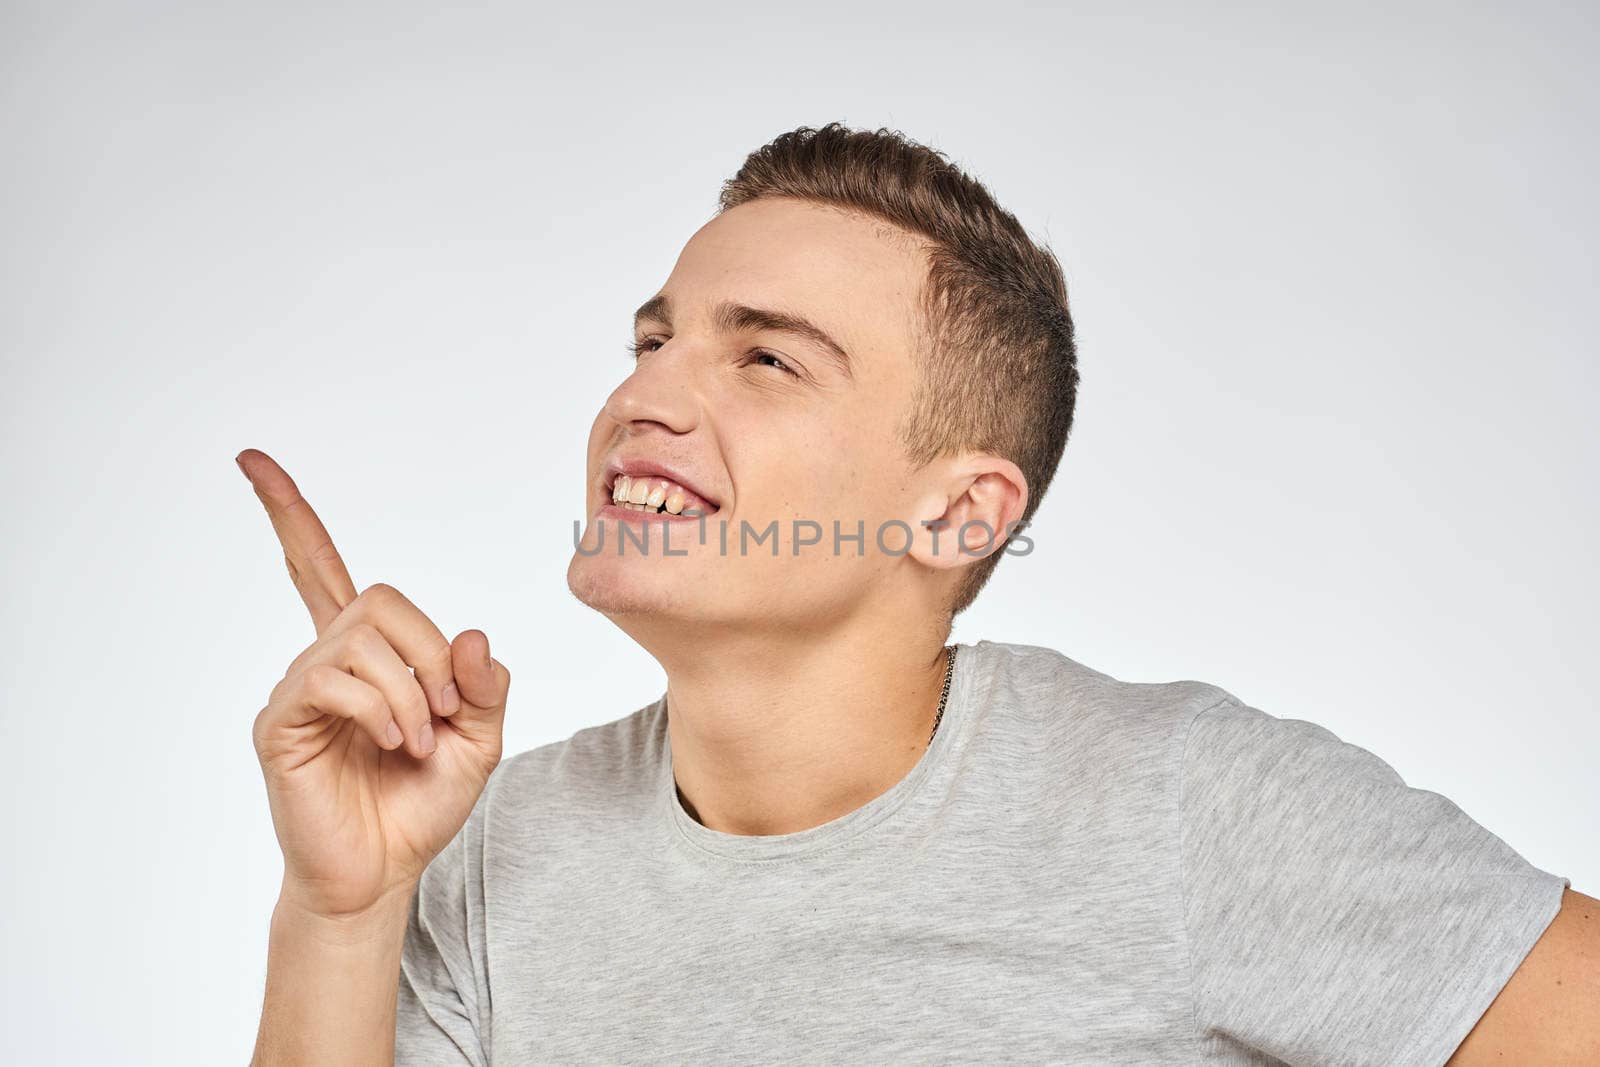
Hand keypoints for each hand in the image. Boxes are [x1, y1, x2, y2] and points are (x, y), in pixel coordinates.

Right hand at [237, 448, 509, 917]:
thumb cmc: (420, 802)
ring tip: (418, 741)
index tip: (250, 459)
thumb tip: (469, 634)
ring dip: (412, 690)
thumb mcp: (481, 738)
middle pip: (376, 598)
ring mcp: (297, 688)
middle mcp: (324, 659)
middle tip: (446, 709)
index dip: (288, 513)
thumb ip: (485, 684)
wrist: (385, 873)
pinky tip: (395, 743)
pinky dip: (383, 708)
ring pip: (361, 638)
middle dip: (429, 650)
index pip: (320, 567)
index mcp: (367, 654)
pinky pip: (333, 680)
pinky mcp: (281, 723)